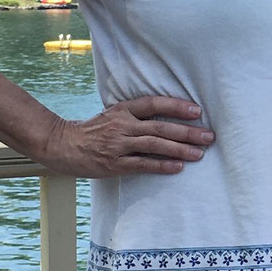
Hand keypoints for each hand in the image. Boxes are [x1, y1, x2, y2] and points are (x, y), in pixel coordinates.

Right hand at [38, 95, 213, 175]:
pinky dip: (162, 165)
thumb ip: (136, 115)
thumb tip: (167, 115)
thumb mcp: (113, 115)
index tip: (197, 111)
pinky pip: (143, 164)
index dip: (176, 106)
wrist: (62, 145)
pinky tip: (178, 167)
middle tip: (208, 136)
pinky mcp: (114, 164)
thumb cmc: (93, 131)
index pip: (154, 104)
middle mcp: (122, 125)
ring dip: (180, 149)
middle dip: (187, 131)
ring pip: (154, 145)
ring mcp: (118, 145)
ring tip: (200, 153)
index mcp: (123, 110)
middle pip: (160, 126)